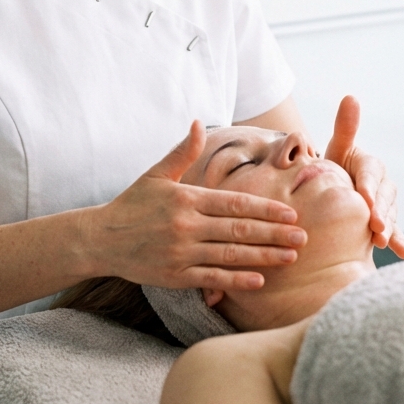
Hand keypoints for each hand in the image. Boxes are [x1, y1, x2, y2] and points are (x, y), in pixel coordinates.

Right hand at [85, 121, 308, 290]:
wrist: (99, 239)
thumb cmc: (131, 204)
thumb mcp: (156, 174)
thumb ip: (183, 152)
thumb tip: (200, 123)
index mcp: (186, 198)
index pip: (234, 204)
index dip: (265, 209)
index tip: (290, 213)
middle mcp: (186, 225)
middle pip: (239, 230)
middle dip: (274, 234)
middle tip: (303, 237)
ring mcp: (180, 252)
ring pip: (230, 255)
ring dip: (264, 257)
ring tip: (290, 257)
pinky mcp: (174, 276)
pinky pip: (211, 278)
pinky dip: (236, 280)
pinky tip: (259, 281)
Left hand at [325, 96, 403, 258]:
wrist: (331, 190)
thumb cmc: (332, 168)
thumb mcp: (337, 149)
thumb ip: (345, 127)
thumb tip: (351, 96)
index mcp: (370, 165)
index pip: (372, 173)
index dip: (370, 186)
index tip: (366, 199)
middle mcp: (382, 184)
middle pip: (386, 197)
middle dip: (382, 211)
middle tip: (376, 227)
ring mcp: (386, 206)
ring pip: (391, 215)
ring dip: (390, 228)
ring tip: (383, 241)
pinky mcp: (385, 223)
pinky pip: (395, 232)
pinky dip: (400, 242)